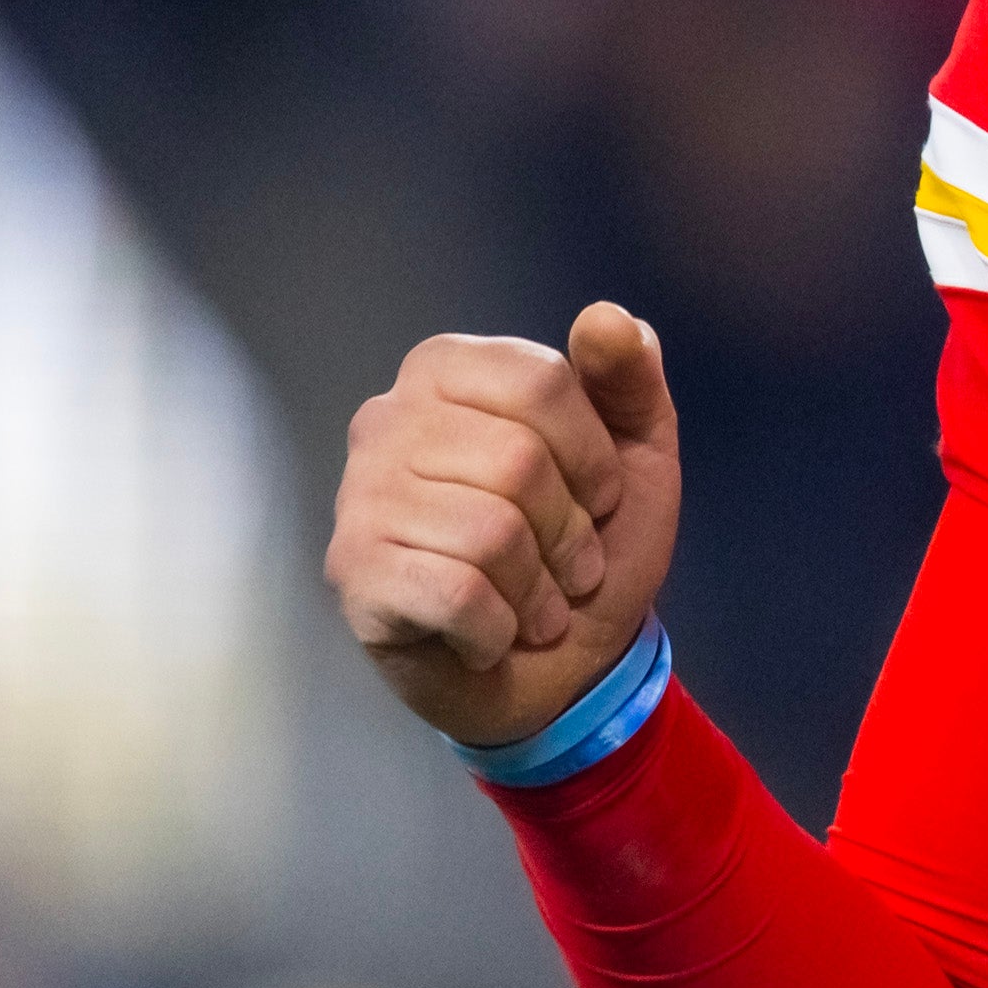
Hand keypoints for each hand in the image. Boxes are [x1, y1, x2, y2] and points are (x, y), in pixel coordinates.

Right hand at [326, 303, 682, 750]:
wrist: (561, 670)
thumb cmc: (588, 548)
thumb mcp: (636, 458)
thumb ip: (629, 382)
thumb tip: (609, 317)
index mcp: (448, 369)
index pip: (542, 381)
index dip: (595, 457)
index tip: (599, 500)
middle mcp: (387, 418)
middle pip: (518, 460)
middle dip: (569, 533)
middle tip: (569, 568)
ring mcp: (359, 495)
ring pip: (490, 533)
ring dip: (539, 590)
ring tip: (534, 604)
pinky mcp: (351, 573)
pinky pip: (456, 594)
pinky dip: (498, 630)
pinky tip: (490, 635)